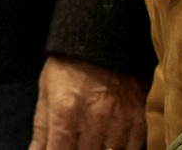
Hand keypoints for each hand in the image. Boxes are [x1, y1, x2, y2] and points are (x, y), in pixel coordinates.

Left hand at [28, 54, 146, 149]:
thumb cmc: (69, 66)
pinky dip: (121, 149)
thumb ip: (42, 127)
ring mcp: (119, 118)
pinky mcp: (139, 117)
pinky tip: (110, 142)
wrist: (102, 42)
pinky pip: (132, 148)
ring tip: (91, 142)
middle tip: (75, 143)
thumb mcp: (47, 91)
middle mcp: (94, 117)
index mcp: (65, 109)